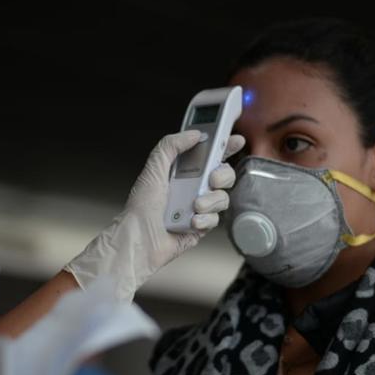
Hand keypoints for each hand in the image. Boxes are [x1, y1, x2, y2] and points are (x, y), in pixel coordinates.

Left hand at [65, 130, 245, 300]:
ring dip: (210, 200)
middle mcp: (192, 188)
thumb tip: (194, 133)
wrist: (139, 240)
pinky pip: (216, 219)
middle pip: (224, 174)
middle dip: (222, 174)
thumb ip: (171, 146)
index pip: (208, 154)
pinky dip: (205, 219)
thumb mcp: (153, 169)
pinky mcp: (201, 227)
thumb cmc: (141, 209)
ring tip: (194, 206)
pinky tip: (191, 221)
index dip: (224, 145)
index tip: (234, 139)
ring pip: (222, 197)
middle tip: (211, 178)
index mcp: (182, 172)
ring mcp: (198, 208)